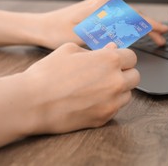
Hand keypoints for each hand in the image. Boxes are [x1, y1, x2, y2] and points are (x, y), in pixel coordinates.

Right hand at [21, 42, 138, 133]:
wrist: (32, 102)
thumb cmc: (48, 73)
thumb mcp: (69, 49)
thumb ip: (95, 49)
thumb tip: (111, 49)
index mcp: (109, 60)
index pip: (132, 57)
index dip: (122, 56)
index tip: (115, 59)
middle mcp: (115, 82)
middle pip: (135, 76)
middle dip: (124, 72)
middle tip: (108, 72)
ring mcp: (111, 103)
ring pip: (128, 94)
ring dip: (119, 89)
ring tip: (98, 86)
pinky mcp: (104, 118)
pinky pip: (115, 108)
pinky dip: (108, 103)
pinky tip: (91, 99)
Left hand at [31, 0, 167, 48]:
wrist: (39, 27)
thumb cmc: (56, 33)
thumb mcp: (82, 38)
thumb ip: (104, 37)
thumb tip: (124, 40)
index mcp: (101, 8)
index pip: (132, 15)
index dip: (150, 24)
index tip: (163, 31)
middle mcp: (103, 4)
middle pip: (132, 15)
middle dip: (149, 26)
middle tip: (163, 37)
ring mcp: (99, 7)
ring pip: (126, 17)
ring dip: (140, 26)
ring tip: (154, 36)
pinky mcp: (95, 13)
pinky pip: (118, 19)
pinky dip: (129, 26)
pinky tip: (134, 33)